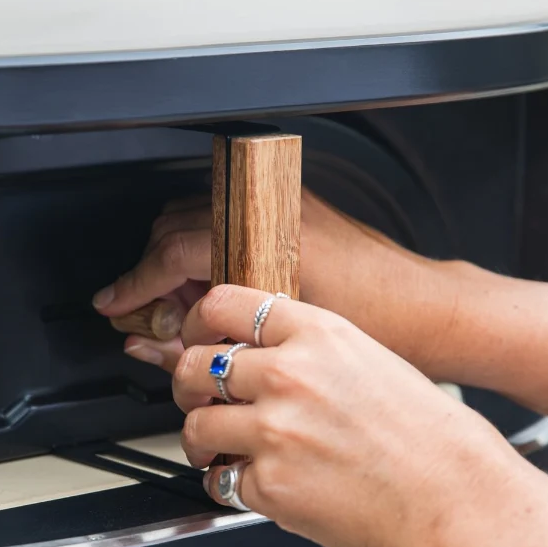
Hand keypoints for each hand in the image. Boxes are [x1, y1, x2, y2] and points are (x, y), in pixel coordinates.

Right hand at [93, 192, 463, 379]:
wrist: (432, 312)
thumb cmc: (375, 330)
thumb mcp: (275, 347)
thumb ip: (201, 343)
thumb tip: (148, 345)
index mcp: (268, 235)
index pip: (176, 250)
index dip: (136, 283)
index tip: (115, 303)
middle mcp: (273, 206)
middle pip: (177, 228)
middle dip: (157, 275)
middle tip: (155, 322)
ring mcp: (284, 199)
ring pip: (199, 218)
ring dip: (182, 262)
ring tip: (191, 313)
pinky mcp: (295, 203)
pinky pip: (229, 216)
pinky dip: (211, 249)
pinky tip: (222, 291)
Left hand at [173, 285, 526, 546]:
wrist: (457, 503)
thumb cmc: (433, 440)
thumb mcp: (374, 361)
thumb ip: (312, 351)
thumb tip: (265, 357)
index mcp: (319, 334)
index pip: (223, 303)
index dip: (201, 323)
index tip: (200, 338)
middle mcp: (289, 375)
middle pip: (194, 364)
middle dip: (188, 385)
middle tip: (199, 398)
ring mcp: (275, 431)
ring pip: (196, 426)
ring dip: (202, 440)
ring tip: (222, 448)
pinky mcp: (270, 485)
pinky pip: (219, 482)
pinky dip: (229, 486)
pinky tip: (253, 483)